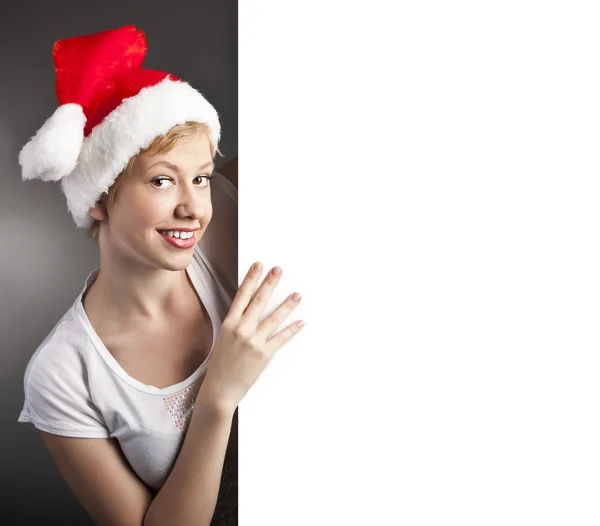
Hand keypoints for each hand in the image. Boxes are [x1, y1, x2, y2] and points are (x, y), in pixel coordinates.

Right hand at [199, 262, 303, 410]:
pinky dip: (291, 330)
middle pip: (258, 301)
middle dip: (270, 284)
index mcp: (229, 323)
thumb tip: (250, 310)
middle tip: (279, 270)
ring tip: (297, 295)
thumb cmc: (221, 364)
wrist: (220, 389)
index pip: (242, 295)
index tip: (259, 265)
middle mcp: (241, 329)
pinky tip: (300, 322)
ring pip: (273, 318)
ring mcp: (253, 341)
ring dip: (287, 305)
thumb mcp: (224, 338)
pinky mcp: (263, 354)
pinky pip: (281, 338)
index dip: (251, 279)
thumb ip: (237, 324)